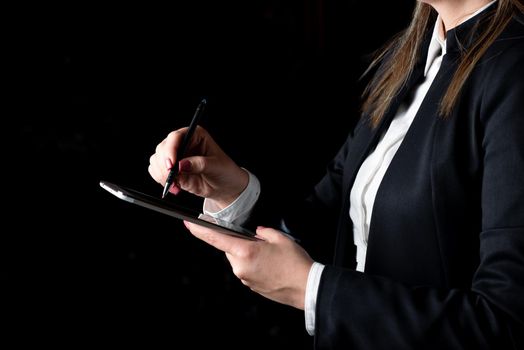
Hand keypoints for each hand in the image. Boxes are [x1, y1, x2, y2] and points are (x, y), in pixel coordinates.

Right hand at [149, 126, 248, 207]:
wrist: (225, 187)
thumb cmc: (225, 172)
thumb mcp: (216, 166)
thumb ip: (199, 164)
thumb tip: (182, 165)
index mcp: (195, 135)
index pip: (176, 137)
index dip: (170, 150)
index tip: (171, 165)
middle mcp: (183, 144)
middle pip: (162, 148)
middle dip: (164, 165)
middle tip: (172, 178)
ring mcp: (176, 157)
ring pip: (156, 160)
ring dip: (162, 174)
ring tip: (176, 184)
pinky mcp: (172, 169)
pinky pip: (157, 171)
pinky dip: (161, 180)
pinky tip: (174, 186)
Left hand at [183, 222, 313, 309]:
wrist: (307, 287)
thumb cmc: (295, 263)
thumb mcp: (280, 238)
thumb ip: (263, 232)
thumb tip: (257, 232)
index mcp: (246, 252)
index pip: (216, 239)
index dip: (200, 231)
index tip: (189, 224)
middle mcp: (241, 267)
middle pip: (231, 249)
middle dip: (242, 244)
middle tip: (261, 243)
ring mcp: (245, 279)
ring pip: (240, 260)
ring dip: (250, 255)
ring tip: (271, 257)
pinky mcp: (252, 286)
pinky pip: (247, 270)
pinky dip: (255, 265)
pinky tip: (271, 266)